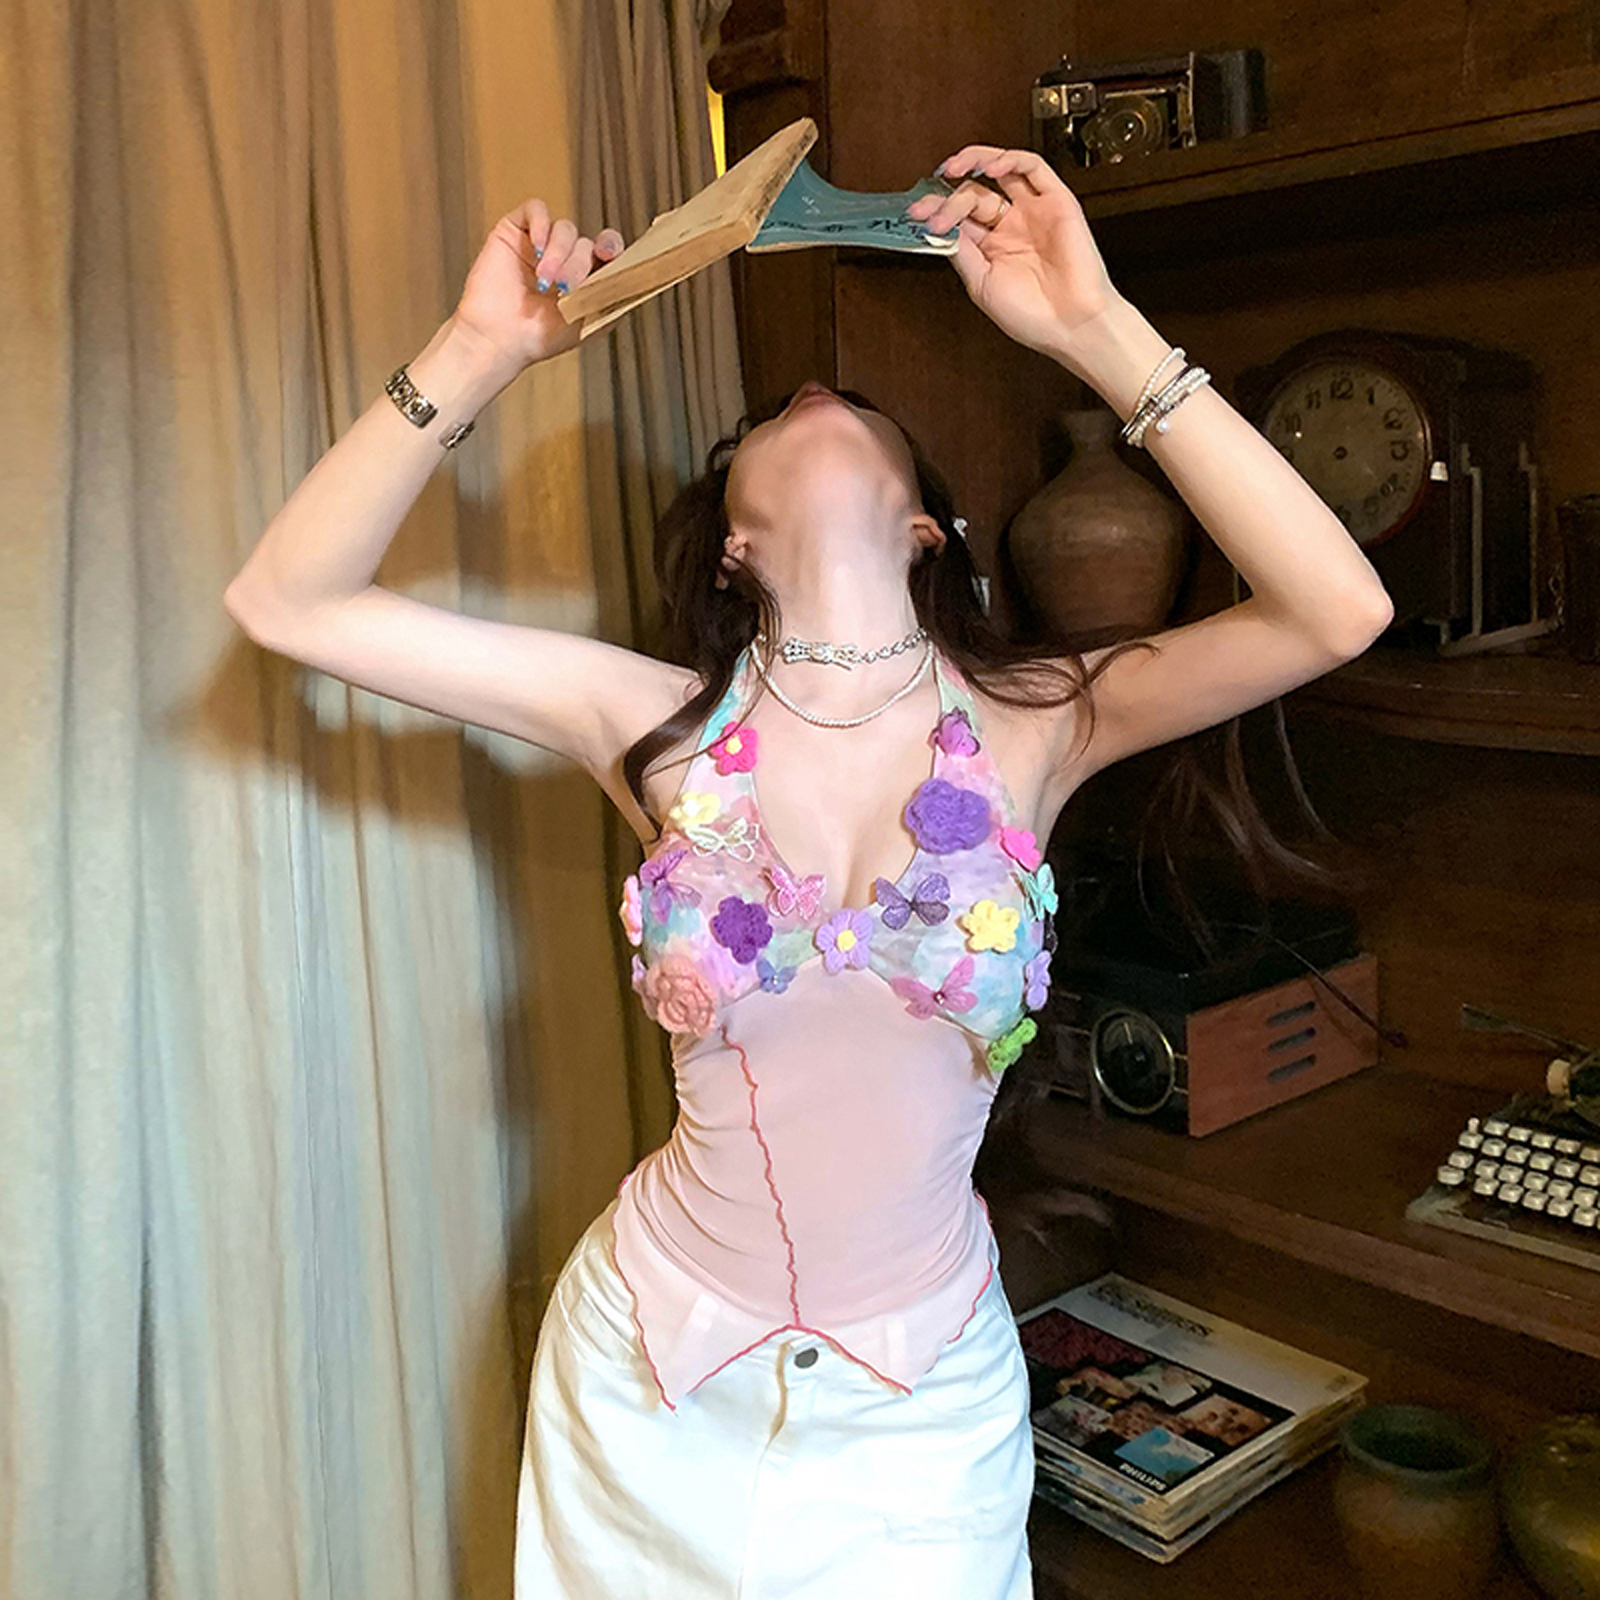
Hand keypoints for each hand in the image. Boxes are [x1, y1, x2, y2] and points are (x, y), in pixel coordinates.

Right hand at [452, 198, 624, 375]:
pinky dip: (542, 225)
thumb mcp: (590, 321)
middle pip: (586, 243)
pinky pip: (536, 209)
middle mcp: (565, 257)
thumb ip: (615, 297)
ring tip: (545, 282)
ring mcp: (541, 243)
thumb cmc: (541, 337)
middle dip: (579, 265)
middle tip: (565, 288)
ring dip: (559, 254)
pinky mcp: (515, 231)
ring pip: (565, 229)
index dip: (612, 247)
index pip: (608, 249)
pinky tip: (538, 250)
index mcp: (585, 276)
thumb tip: (639, 277)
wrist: (500, 339)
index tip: (609, 255)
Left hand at [905, 146, 1118, 360]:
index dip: (937, 210)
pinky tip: (990, 167)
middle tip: (931, 209)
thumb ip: (961, 252)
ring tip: (952, 168)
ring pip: (1002, 170)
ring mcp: (1033, 212)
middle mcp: (1012, 226)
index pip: (960, 217)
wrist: (1073, 326)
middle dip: (948, 199)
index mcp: (993, 248)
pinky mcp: (1057, 201)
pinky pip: (1033, 168)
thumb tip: (938, 228)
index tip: (916, 214)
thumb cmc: (1034, 316)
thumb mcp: (981, 284)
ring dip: (974, 161)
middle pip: (974, 194)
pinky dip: (1010, 160)